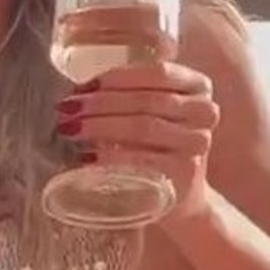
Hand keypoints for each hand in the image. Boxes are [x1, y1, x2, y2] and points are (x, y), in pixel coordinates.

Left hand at [57, 62, 219, 220]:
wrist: (179, 196)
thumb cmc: (156, 147)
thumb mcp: (150, 113)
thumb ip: (126, 95)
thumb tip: (76, 92)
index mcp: (198, 86)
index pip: (157, 73)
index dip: (117, 78)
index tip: (82, 86)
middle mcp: (204, 111)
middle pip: (146, 100)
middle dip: (99, 103)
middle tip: (66, 109)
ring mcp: (197, 143)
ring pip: (143, 126)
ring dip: (100, 127)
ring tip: (69, 129)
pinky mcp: (184, 172)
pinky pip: (143, 160)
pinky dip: (111, 157)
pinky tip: (86, 157)